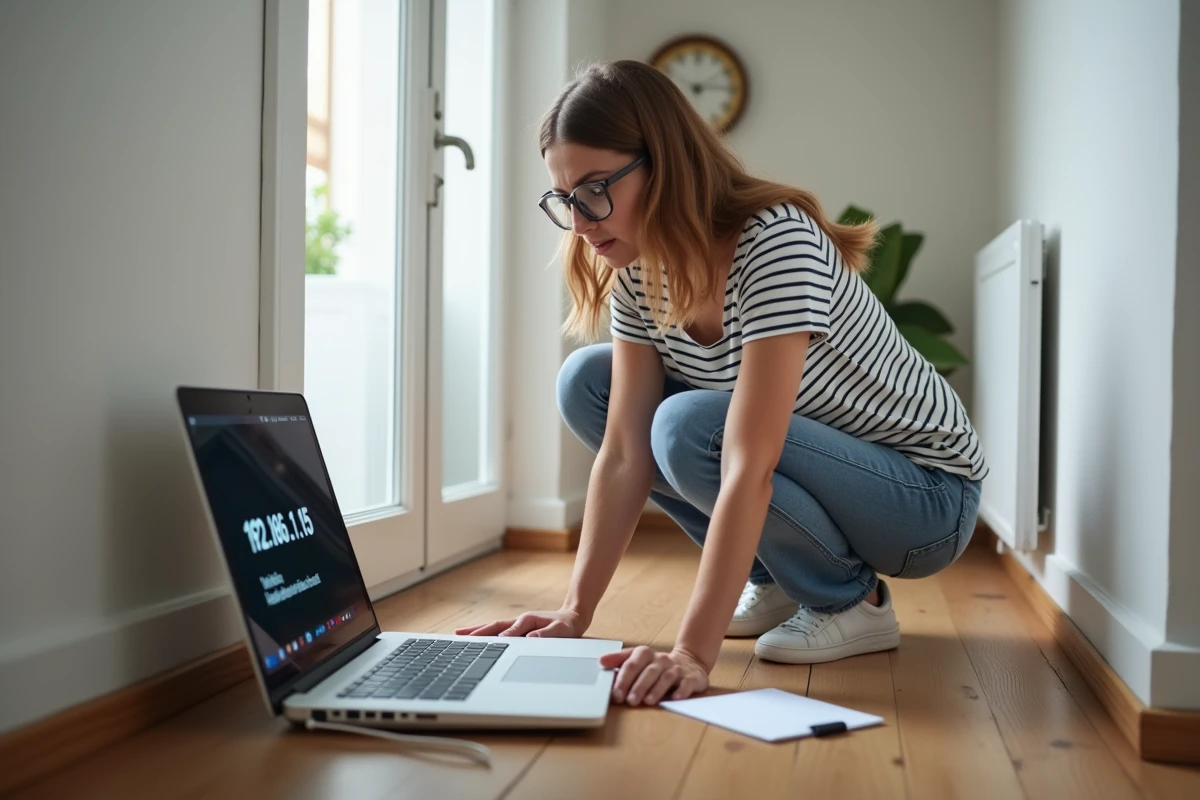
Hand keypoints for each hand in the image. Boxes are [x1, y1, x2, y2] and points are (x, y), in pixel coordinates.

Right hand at [454, 608, 587, 637]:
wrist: (573, 618)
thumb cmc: (567, 626)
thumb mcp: (560, 631)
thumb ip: (546, 635)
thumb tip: (530, 639)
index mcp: (527, 620)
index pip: (508, 631)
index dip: (497, 639)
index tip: (482, 646)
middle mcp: (519, 621)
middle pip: (494, 627)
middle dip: (477, 631)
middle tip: (458, 636)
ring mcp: (517, 624)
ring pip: (493, 628)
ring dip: (477, 631)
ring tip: (459, 635)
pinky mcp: (518, 629)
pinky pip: (498, 631)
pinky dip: (486, 633)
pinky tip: (478, 639)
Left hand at [600, 646, 709, 705]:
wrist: (690, 661)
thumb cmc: (656, 665)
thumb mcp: (637, 659)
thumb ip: (619, 660)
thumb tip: (600, 661)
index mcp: (645, 654)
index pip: (632, 663)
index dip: (623, 679)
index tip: (615, 694)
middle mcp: (661, 659)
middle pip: (649, 671)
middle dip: (638, 686)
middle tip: (630, 701)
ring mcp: (677, 668)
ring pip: (666, 677)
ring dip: (656, 689)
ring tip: (648, 702)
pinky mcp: (691, 677)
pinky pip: (687, 682)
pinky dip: (681, 690)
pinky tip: (675, 698)